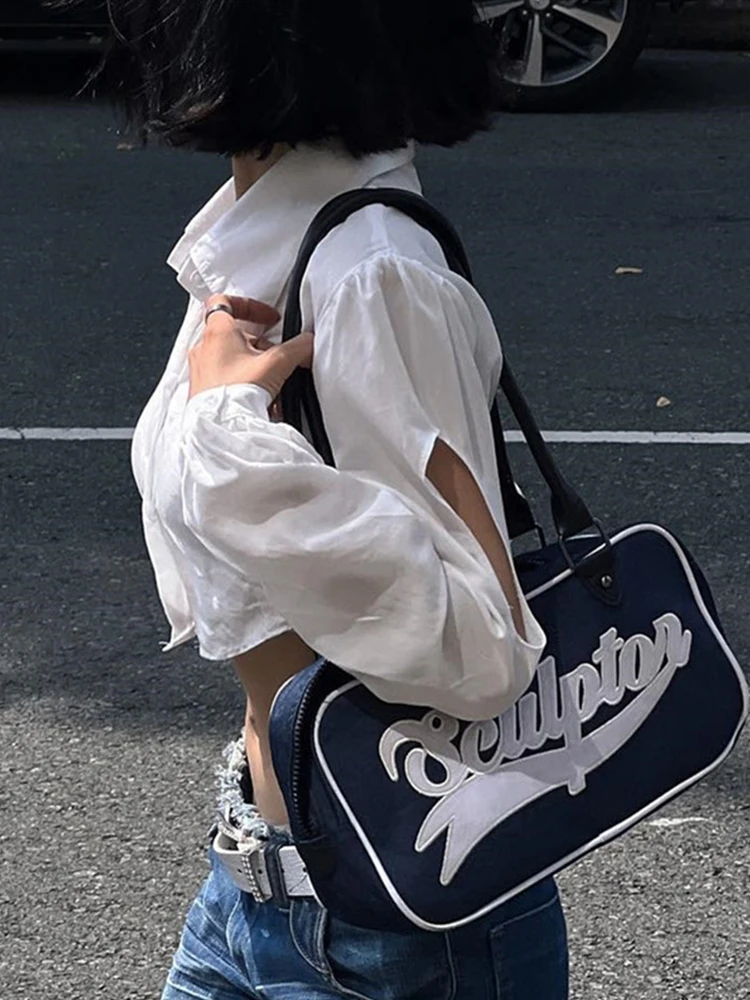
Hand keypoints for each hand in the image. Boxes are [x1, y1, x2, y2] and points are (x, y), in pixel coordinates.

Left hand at [188, 294, 313, 402]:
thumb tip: (309, 342)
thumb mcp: (277, 363)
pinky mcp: (201, 392)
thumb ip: (297, 347)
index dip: (250, 305)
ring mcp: (200, 371)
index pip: (225, 301)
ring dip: (253, 367)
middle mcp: (203, 348)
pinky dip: (244, 385)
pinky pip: (226, 381)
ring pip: (231, 360)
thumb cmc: (238, 392)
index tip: (269, 319)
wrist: (221, 428)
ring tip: (271, 384)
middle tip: (276, 356)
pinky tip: (261, 400)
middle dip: (259, 345)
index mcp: (217, 332)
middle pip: (233, 335)